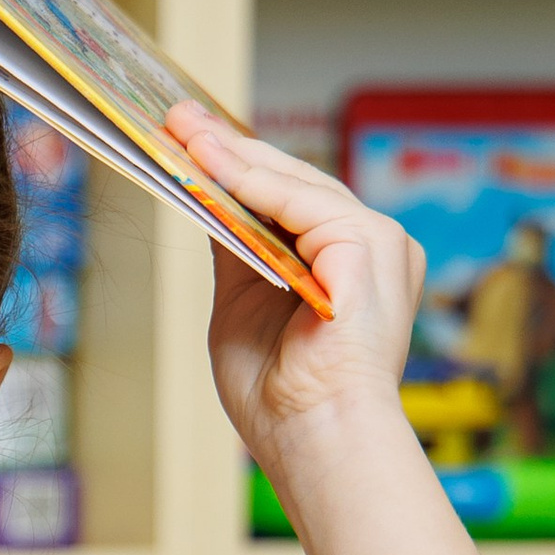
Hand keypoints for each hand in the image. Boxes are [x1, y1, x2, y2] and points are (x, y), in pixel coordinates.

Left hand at [166, 101, 422, 456]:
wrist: (311, 435)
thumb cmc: (277, 393)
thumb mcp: (242, 305)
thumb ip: (236, 251)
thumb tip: (208, 198)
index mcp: (345, 262)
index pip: (287, 199)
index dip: (237, 166)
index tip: (188, 138)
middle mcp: (369, 246)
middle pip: (291, 182)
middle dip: (229, 149)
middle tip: (176, 119)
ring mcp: (378, 242)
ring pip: (296, 183)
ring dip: (234, 157)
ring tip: (184, 133)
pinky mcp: (372, 246)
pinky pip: (303, 202)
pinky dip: (254, 182)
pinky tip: (212, 164)